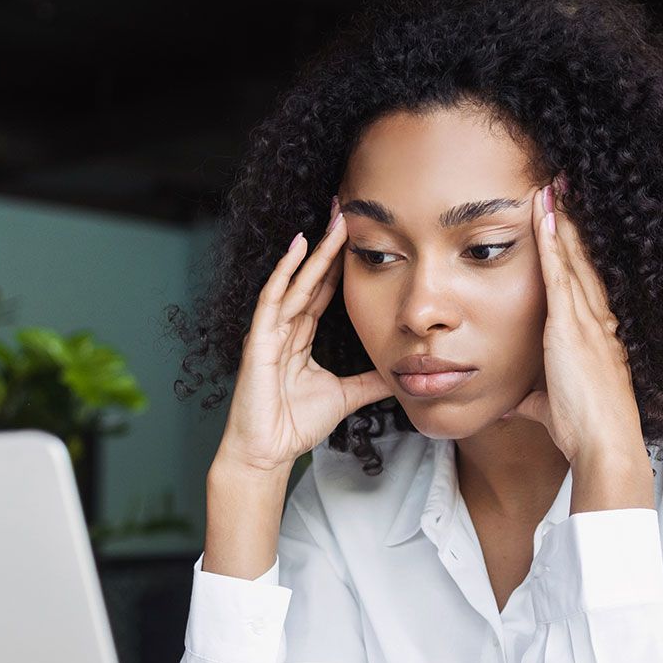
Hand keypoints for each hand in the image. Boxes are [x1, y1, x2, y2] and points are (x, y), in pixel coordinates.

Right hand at [216, 200, 391, 474]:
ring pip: (296, 281)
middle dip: (328, 244)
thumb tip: (402, 374)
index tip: (358, 235)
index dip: (339, 262)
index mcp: (301, 336)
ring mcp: (270, 331)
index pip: (323, 290)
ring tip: (331, 220)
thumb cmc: (295, 425)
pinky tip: (297, 247)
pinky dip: (284, 272)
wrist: (268, 452)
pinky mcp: (260, 340)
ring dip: (314, 251)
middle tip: (346, 210)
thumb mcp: (346, 396)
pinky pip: (272, 298)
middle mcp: (285, 327)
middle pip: (310, 277)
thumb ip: (371, 383)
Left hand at [504, 180, 646, 469]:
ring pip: (573, 259)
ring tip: (553, 187)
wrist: (605, 445)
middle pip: (582, 262)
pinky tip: (546, 215)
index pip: (583, 284)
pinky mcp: (572, 327)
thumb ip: (534, 401)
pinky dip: (554, 242)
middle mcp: (598, 322)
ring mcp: (588, 321)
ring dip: (563, 222)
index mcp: (597, 338)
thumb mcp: (551, 410)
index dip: (575, 252)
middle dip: (572, 224)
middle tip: (562, 188)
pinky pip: (560, 274)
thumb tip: (514, 407)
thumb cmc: (584, 432)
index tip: (566, 223)